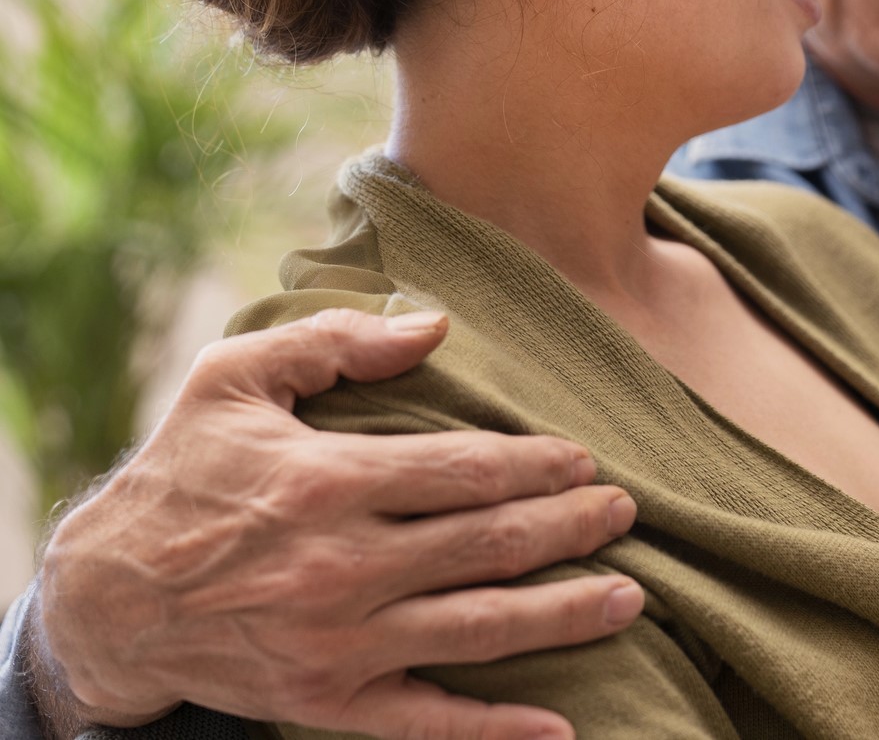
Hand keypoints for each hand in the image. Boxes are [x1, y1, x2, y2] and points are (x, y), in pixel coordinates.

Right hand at [29, 308, 640, 739]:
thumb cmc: (182, 476)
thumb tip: (432, 323)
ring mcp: (340, 644)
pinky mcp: (330, 703)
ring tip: (630, 595)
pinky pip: (429, 723)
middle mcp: (344, 567)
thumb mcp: (235, 380)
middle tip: (624, 511)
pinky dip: (496, 729)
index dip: (536, 465)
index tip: (583, 459)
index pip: (465, 471)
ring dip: (565, 613)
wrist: (107, 602)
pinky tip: (559, 726)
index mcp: (330, 483)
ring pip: (482, 627)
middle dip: (571, 527)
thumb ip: (335, 342)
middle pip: (490, 545)